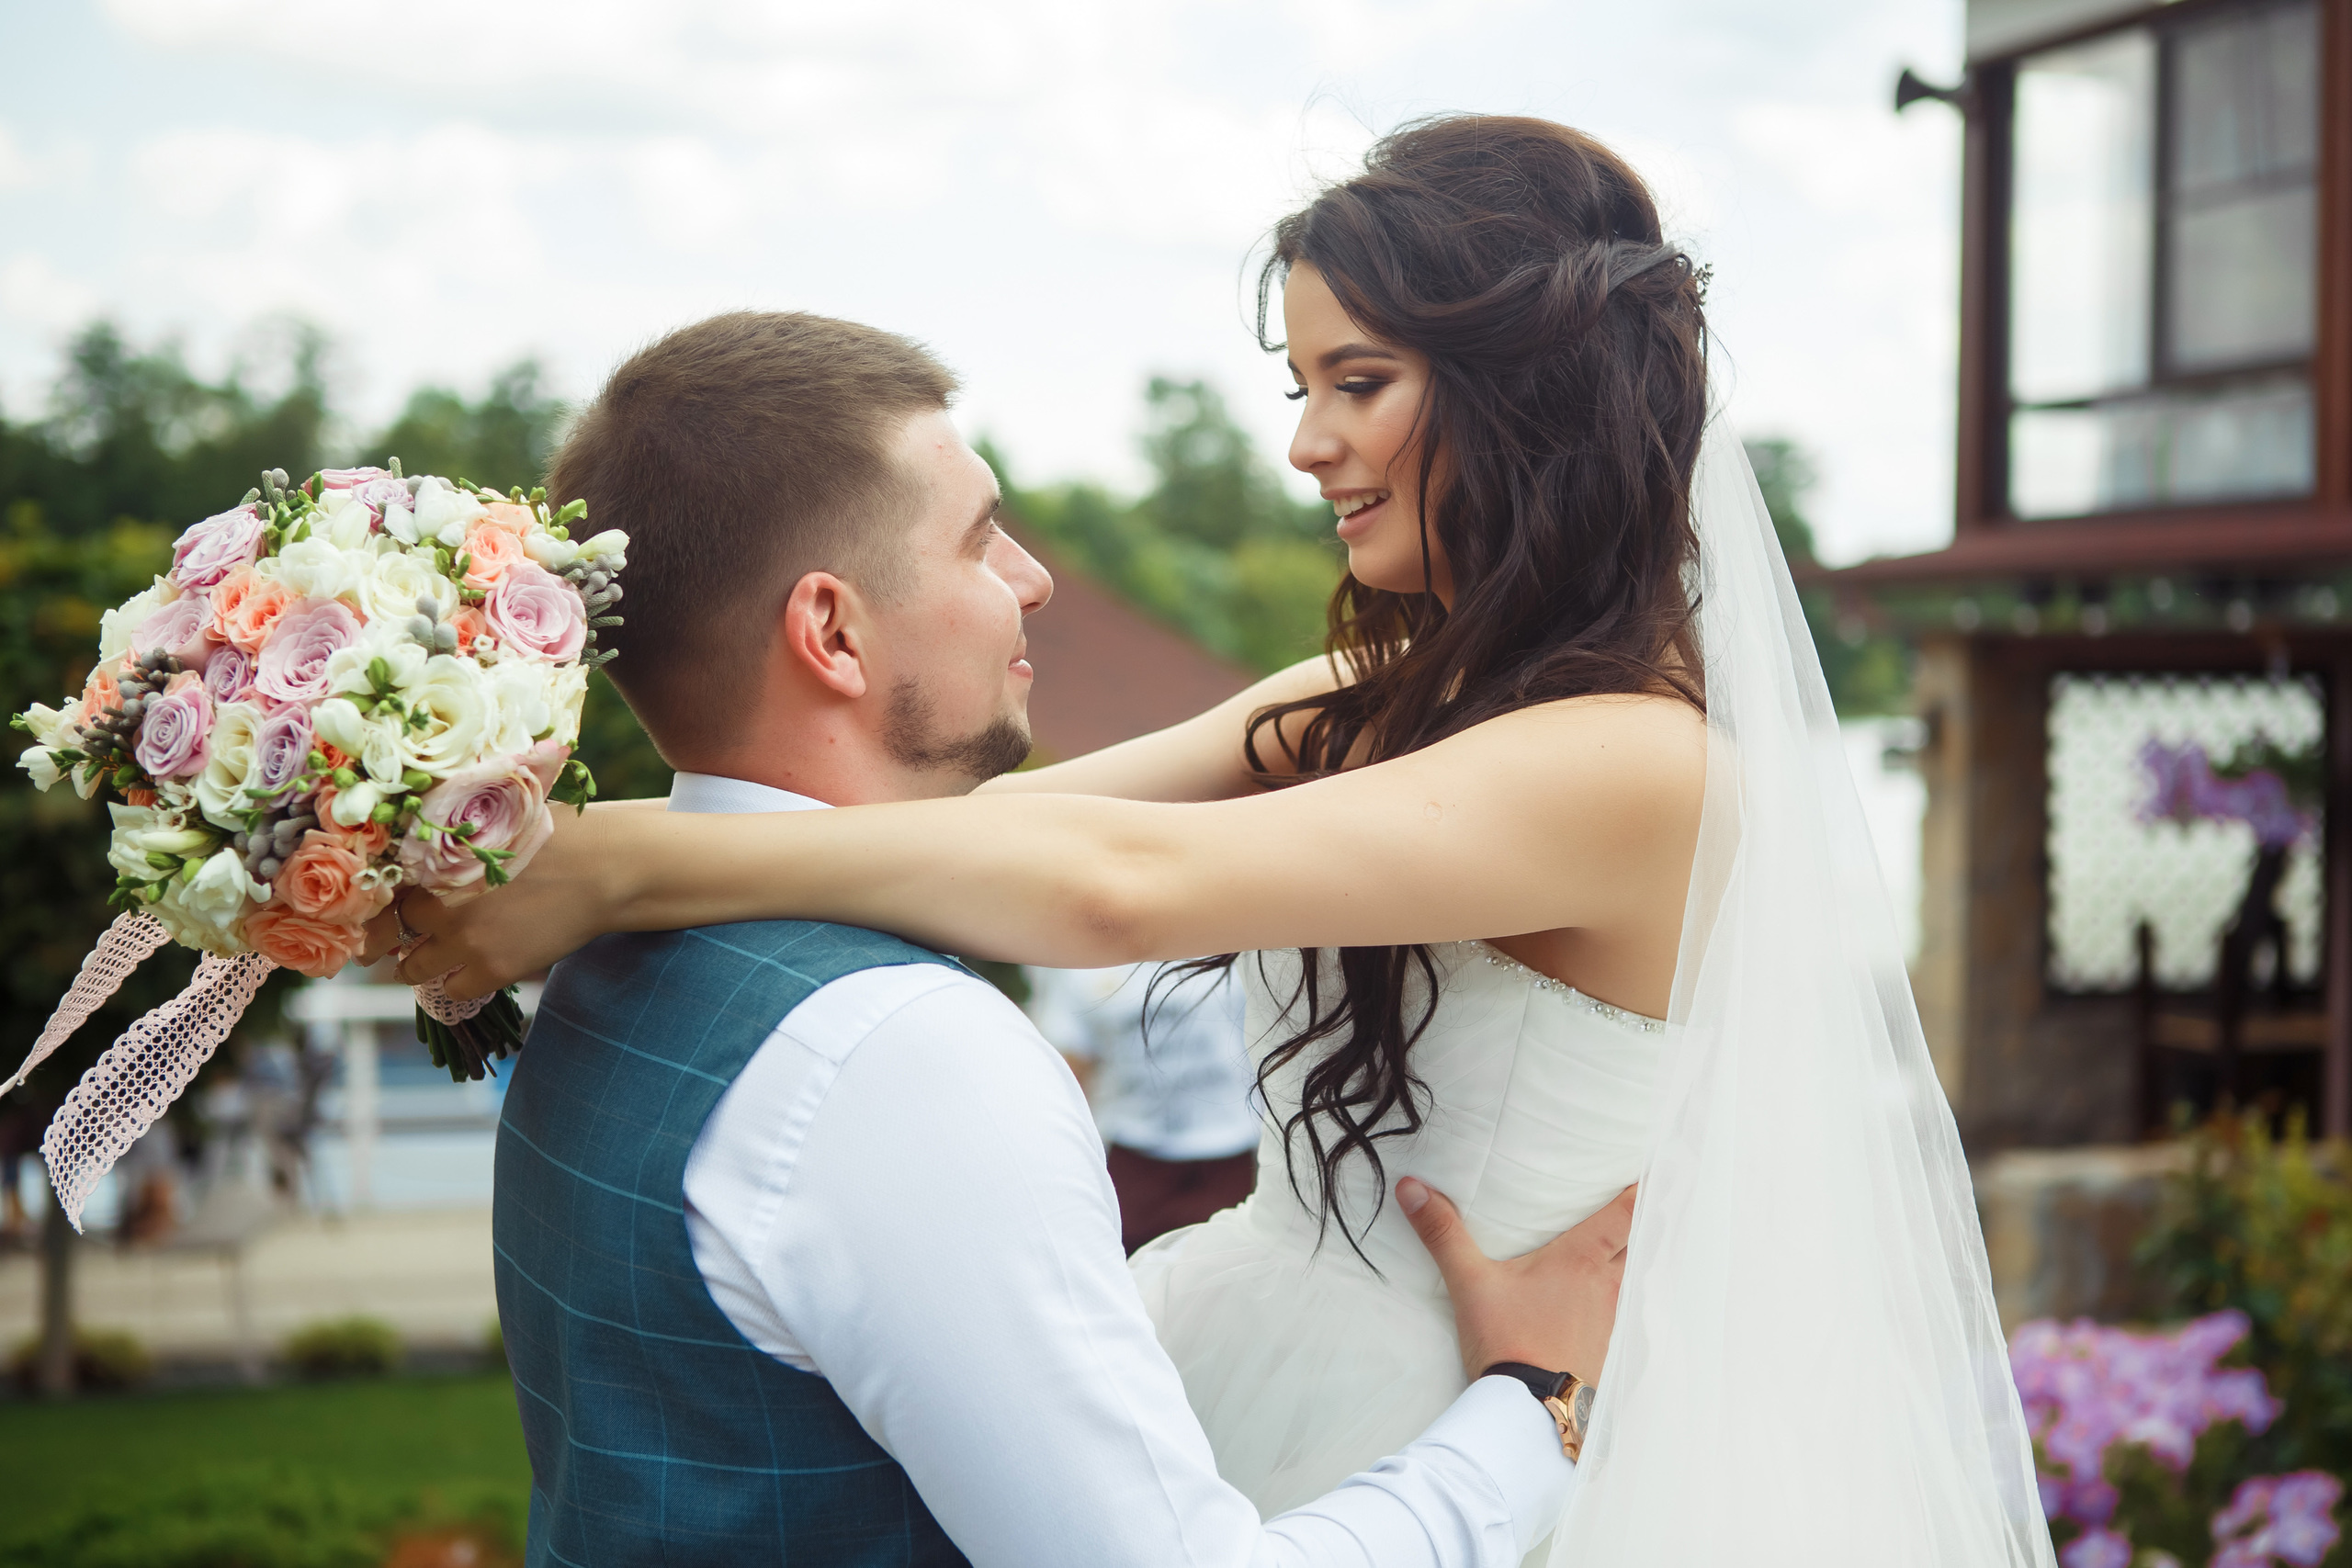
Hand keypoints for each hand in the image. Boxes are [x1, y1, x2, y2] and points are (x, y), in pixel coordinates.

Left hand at [383, 804, 626, 998]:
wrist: (601, 867)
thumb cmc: (554, 836)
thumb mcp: (490, 827)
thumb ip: (451, 845)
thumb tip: (418, 852)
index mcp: (432, 864)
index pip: (378, 895)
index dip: (370, 909)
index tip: (367, 920)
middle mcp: (438, 904)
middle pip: (385, 936)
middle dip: (380, 944)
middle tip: (376, 951)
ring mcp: (464, 940)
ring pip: (413, 969)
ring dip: (414, 968)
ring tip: (421, 965)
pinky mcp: (493, 968)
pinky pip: (453, 990)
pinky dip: (456, 984)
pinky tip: (466, 973)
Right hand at [1401, 1177, 1634, 1385]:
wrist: (1529, 1412)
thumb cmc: (1507, 1342)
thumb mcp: (1470, 1283)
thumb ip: (1443, 1234)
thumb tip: (1411, 1188)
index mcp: (1581, 1260)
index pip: (1627, 1214)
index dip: (1643, 1189)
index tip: (1651, 1172)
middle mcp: (1607, 1286)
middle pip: (1639, 1244)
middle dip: (1641, 1224)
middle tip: (1642, 1204)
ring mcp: (1613, 1322)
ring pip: (1634, 1281)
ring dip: (1631, 1264)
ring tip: (1624, 1252)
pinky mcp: (1609, 1352)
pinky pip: (1624, 1317)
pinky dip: (1621, 1304)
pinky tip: (1607, 1310)